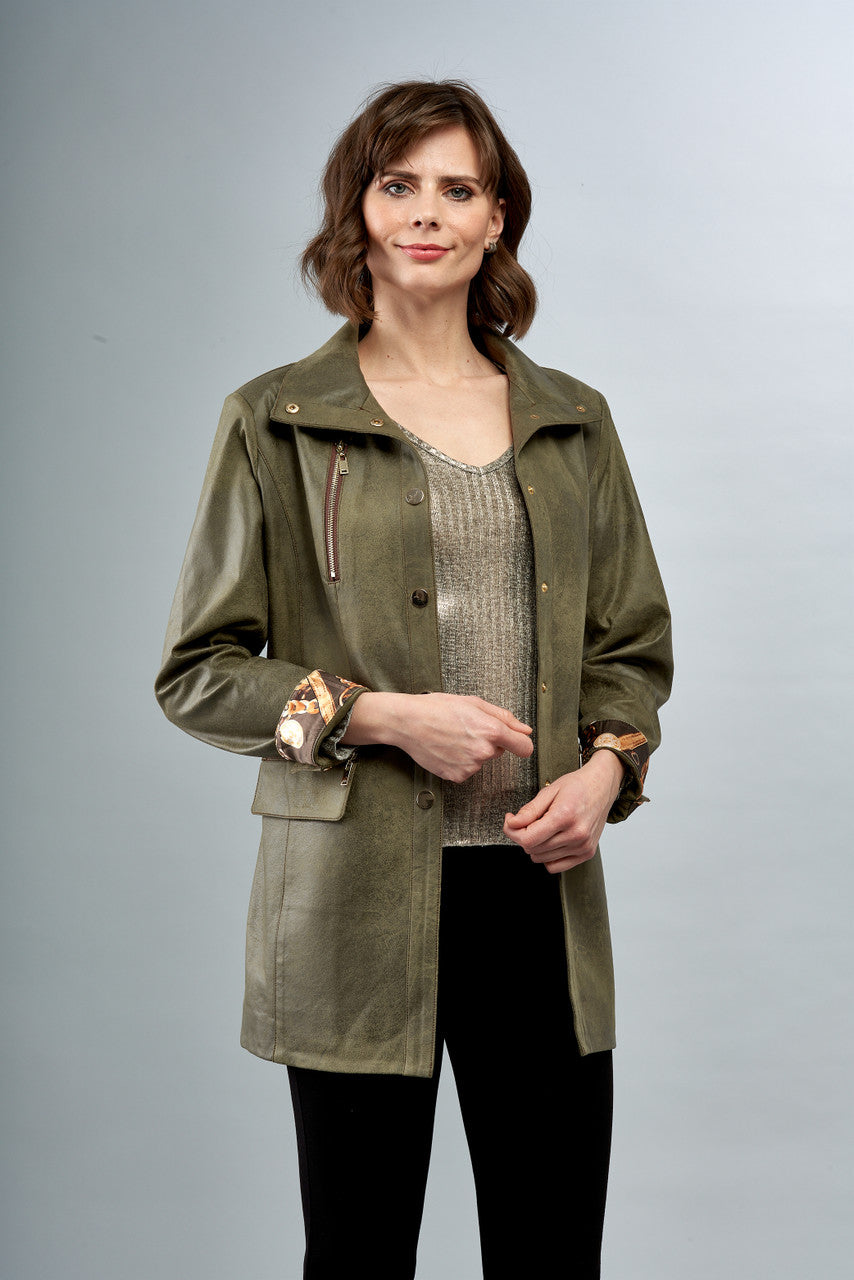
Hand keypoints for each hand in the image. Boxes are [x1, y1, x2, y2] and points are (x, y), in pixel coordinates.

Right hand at [342, 691, 532, 782]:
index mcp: (491, 730)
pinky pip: (467, 770)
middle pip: (499, 751)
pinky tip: (446, 748)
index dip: (521, 743)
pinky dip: (460, 761)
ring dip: (472, 751)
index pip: (525, 747)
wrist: (408, 722)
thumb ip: (504, 717)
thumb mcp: (474, 703)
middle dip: (488, 741)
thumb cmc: (438, 708)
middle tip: (466, 728)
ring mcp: (470, 766)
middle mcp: (483, 751)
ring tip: (452, 737)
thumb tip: (525, 730)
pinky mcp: (457, 776)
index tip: (517, 742)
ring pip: (482, 760)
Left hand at [503, 751, 624, 872]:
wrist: (602, 786)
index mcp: (564, 816)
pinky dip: (547, 857)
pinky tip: (550, 840)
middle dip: (522, 835)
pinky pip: (556, 867)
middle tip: (524, 821)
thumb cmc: (577, 786)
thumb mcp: (549, 791)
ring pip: (541, 858)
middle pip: (532, 849)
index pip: (528, 839)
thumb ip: (529, 810)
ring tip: (541, 828)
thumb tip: (512, 824)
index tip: (510, 821)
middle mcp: (576, 834)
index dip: (512, 831)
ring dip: (535, 846)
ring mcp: (583, 846)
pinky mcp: (587, 853)